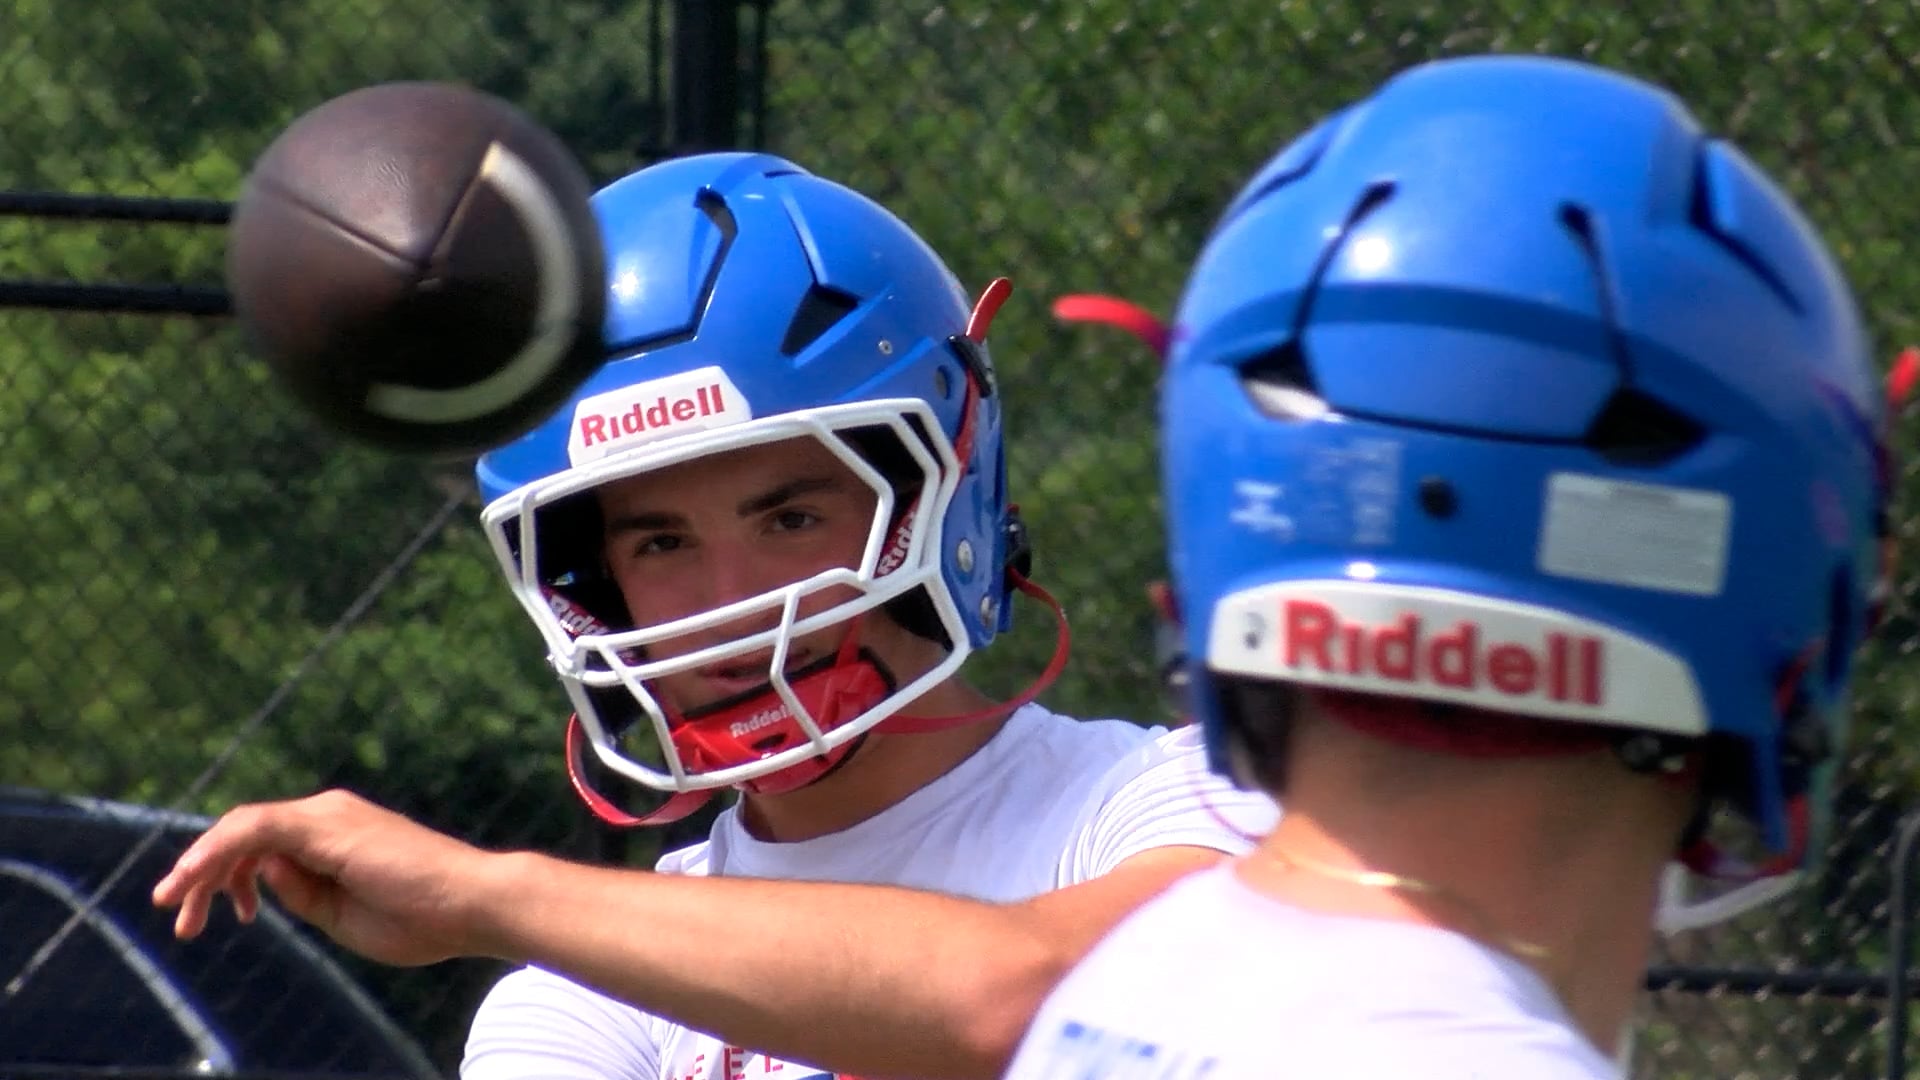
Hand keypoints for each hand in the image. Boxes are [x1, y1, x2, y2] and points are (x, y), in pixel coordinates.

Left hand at [153, 789, 497, 966]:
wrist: (470, 904)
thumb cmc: (421, 918)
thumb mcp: (341, 916)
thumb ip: (302, 894)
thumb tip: (263, 873)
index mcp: (334, 838)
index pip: (261, 845)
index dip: (224, 878)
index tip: (206, 919)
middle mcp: (328, 816)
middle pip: (244, 835)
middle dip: (202, 877)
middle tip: (181, 924)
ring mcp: (328, 816)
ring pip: (242, 828)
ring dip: (201, 868)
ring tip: (178, 908)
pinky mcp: (327, 824)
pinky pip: (256, 826)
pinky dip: (217, 850)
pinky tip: (193, 876)